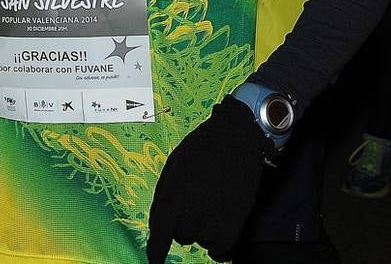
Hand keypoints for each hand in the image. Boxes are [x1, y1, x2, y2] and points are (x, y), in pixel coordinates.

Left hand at [146, 99, 272, 262]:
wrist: (235, 138)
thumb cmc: (200, 149)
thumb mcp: (172, 169)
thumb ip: (165, 198)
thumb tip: (163, 223)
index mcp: (171, 200)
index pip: (159, 237)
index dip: (155, 253)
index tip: (155, 262)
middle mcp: (191, 216)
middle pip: (179, 235)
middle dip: (182, 222)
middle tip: (194, 197)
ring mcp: (214, 223)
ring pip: (199, 240)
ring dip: (201, 227)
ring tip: (209, 200)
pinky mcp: (235, 225)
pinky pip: (220, 250)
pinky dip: (217, 244)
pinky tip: (218, 229)